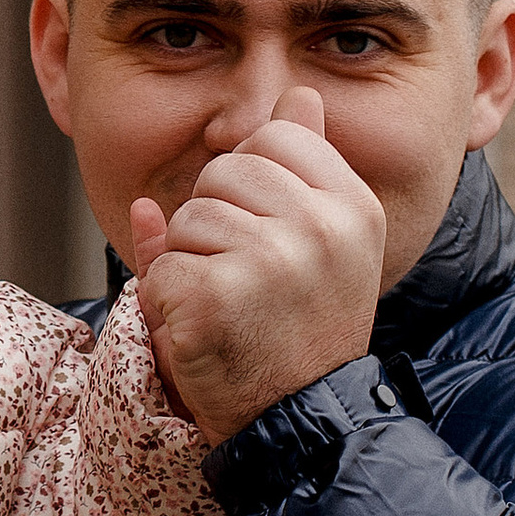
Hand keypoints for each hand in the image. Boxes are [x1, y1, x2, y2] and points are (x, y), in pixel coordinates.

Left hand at [132, 87, 383, 443]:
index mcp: (353, 206)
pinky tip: (207, 332)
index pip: (277, 136)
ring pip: (187, 218)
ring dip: (190, 265)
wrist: (297, 422)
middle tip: (250, 284)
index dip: (252, 182)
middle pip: (224, 172)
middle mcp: (322, 226)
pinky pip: (161, 267)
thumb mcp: (325, 244)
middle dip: (216, 224)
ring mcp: (271, 260)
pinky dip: (168, 304)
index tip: (272, 237)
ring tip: (230, 309)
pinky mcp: (217, 295)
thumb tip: (296, 93)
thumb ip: (305, 169)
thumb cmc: (302, 331)